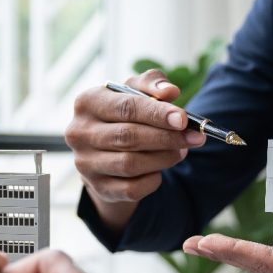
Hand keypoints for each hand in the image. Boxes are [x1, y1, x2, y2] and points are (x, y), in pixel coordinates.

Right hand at [65, 69, 206, 231]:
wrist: (104, 151)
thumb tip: (170, 92)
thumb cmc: (123, 115)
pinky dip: (153, 180)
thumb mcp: (135, 92)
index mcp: (87, 102)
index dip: (157, 114)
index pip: (126, 107)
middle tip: (194, 137)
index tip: (183, 120)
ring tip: (181, 151)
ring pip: (131, 164)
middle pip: (129, 137)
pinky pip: (132, 188)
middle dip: (167, 137)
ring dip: (163, 158)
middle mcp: (79, 132)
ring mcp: (85, 163)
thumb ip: (153, 84)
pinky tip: (160, 170)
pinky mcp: (98, 187)